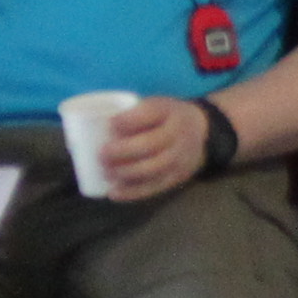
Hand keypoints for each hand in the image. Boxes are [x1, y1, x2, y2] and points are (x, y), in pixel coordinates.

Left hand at [92, 95, 210, 201]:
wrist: (203, 132)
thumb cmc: (167, 117)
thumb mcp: (156, 104)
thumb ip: (134, 113)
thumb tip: (94, 126)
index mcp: (170, 112)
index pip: (150, 114)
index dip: (129, 121)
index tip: (110, 124)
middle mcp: (178, 135)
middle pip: (150, 145)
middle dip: (123, 151)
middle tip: (101, 154)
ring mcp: (179, 158)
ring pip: (152, 169)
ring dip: (125, 173)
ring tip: (106, 173)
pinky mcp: (177, 177)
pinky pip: (154, 187)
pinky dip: (132, 192)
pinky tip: (114, 193)